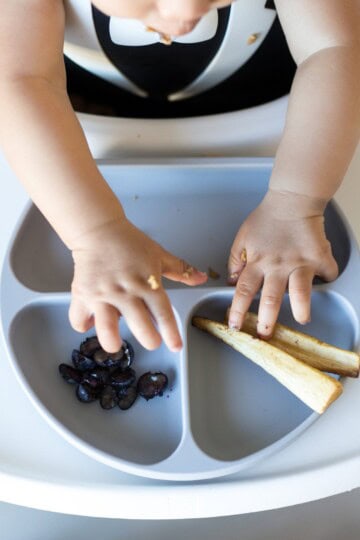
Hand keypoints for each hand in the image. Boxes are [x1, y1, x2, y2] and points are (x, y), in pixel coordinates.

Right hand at [69, 217, 206, 351]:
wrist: (98, 229)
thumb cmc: (130, 242)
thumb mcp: (159, 254)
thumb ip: (180, 270)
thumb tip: (201, 278)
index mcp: (147, 283)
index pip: (163, 313)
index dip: (171, 333)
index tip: (176, 346)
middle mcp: (126, 292)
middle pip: (140, 326)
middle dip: (148, 340)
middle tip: (151, 341)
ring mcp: (103, 295)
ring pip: (106, 329)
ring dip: (112, 341)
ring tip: (115, 343)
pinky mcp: (82, 295)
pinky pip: (80, 320)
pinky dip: (84, 325)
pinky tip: (92, 322)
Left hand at [227, 189, 337, 337]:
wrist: (292, 199)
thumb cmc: (266, 217)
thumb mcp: (242, 237)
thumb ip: (236, 259)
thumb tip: (233, 281)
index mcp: (257, 262)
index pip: (244, 291)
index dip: (238, 310)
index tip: (236, 325)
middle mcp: (278, 266)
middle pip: (271, 298)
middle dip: (267, 320)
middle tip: (265, 334)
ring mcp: (300, 262)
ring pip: (301, 291)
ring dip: (301, 308)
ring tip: (302, 319)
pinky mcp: (320, 256)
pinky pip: (328, 272)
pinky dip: (328, 277)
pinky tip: (325, 280)